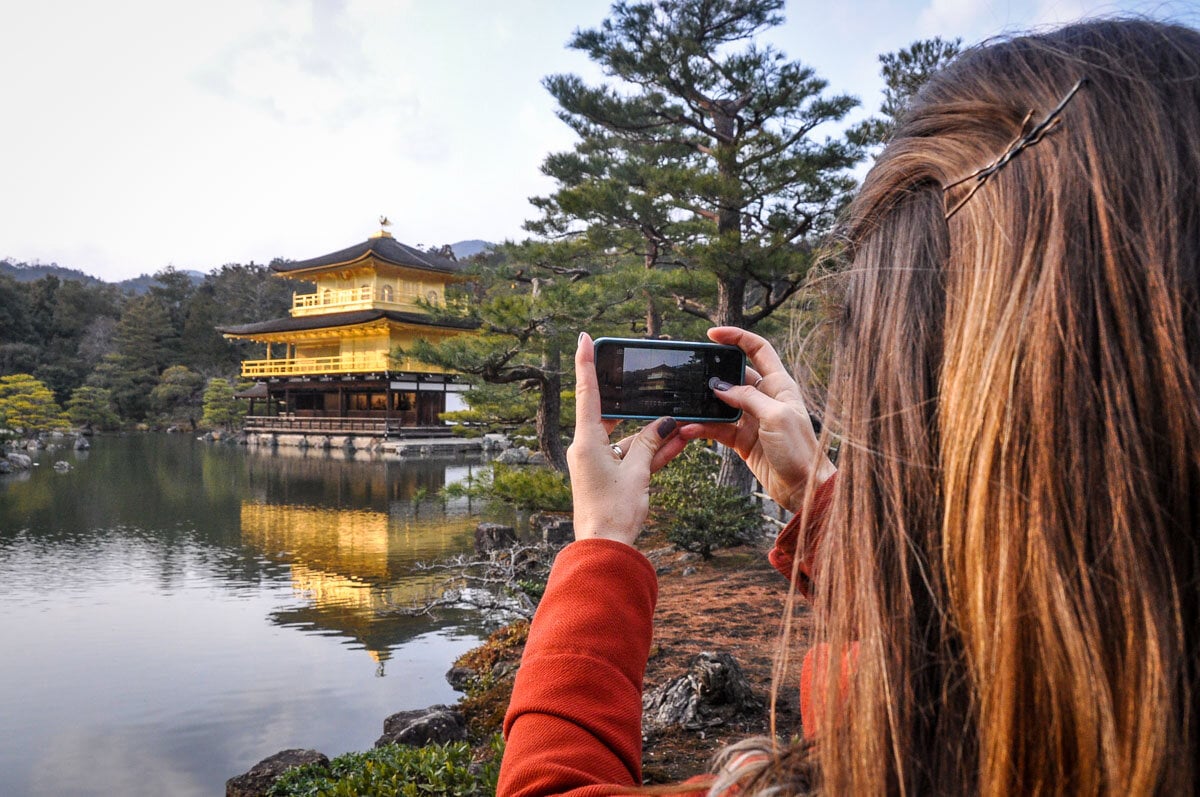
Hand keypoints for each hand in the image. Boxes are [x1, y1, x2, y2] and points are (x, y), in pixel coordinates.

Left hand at [568, 333, 687, 545]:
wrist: (606, 549)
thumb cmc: (614, 512)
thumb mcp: (638, 473)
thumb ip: (651, 444)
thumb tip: (665, 423)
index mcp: (586, 441)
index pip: (587, 392)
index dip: (587, 363)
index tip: (585, 338)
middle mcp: (588, 448)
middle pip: (612, 413)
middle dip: (636, 403)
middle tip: (649, 381)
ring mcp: (599, 463)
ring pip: (629, 437)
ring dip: (653, 432)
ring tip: (681, 421)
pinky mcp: (610, 477)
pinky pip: (632, 456)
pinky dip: (651, 451)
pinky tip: (678, 440)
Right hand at [678, 327, 835, 512]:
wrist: (803, 488)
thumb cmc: (799, 449)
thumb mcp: (775, 417)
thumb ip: (748, 398)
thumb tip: (720, 387)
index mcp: (779, 385)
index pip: (758, 350)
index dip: (737, 338)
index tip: (712, 334)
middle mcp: (765, 398)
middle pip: (734, 375)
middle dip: (713, 373)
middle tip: (691, 373)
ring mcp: (752, 419)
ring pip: (722, 403)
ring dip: (704, 404)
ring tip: (686, 404)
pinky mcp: (742, 440)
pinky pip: (718, 428)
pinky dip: (704, 427)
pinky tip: (691, 429)